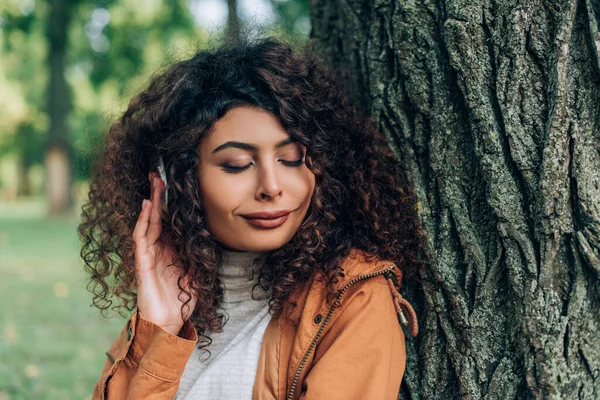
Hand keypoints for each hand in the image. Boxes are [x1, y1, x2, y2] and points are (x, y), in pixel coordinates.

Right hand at [132, 173, 197, 335]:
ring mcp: (148, 254)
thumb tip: (214, 234)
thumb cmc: (183, 298)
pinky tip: (146, 206)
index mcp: (171, 248)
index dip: (171, 202)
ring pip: (149, 222)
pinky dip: (143, 221)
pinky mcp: (142, 263)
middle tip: (158, 174)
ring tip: (154, 183)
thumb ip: (200, 252)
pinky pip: (141, 238)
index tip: (174, 183)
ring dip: (152, 202)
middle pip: (157, 216)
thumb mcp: (197, 269)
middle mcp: (158, 248)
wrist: (169, 321)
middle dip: (158, 195)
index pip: (169, 220)